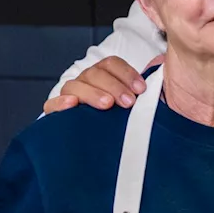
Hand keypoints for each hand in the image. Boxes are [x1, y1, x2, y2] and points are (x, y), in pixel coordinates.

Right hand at [41, 54, 162, 113]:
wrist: (104, 149)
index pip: (111, 64)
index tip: (141, 89)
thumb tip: (161, 67)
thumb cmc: (122, 122)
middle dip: (114, 85)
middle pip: (95, 73)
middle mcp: (86, 84)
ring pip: (75, 85)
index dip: (126, 73)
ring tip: (107, 104)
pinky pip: (52, 105)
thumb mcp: (136, 106)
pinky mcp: (57, 115)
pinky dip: (60, 103)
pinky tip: (72, 105)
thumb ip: (145, 90)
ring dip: (93, 93)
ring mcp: (70, 97)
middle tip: (128, 102)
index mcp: (104, 77)